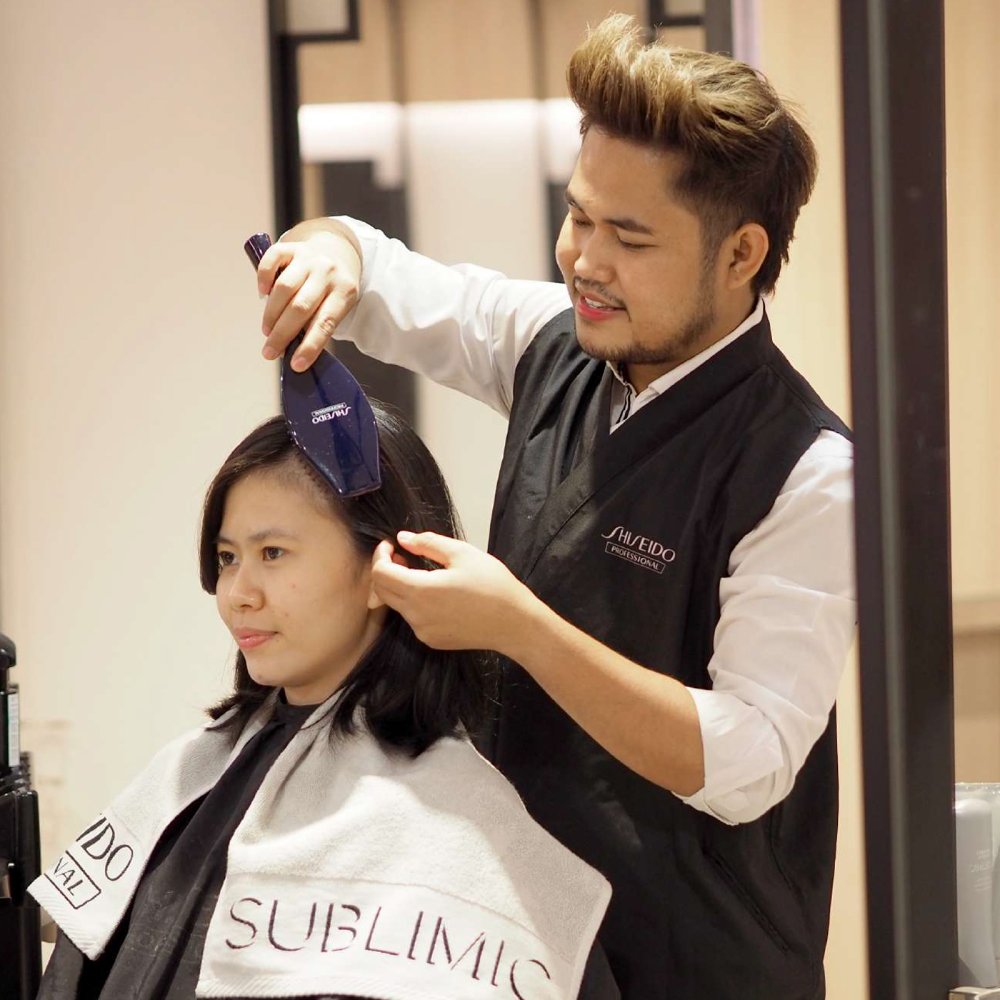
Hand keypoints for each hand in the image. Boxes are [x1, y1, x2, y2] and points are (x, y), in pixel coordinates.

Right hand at [257, 224, 361, 370]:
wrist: (336, 251)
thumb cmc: (333, 289)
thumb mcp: (337, 306)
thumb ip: (319, 325)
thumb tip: (296, 354)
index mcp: (345, 291)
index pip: (325, 322)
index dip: (310, 345)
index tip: (296, 365)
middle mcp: (327, 272)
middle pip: (300, 307)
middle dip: (282, 334)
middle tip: (270, 352)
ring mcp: (309, 258)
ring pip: (284, 287)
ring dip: (271, 313)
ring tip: (267, 331)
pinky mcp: (291, 247)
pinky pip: (272, 260)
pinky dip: (264, 278)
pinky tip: (262, 294)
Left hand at [370, 531, 535, 653]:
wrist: (515, 623)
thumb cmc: (492, 583)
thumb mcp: (462, 553)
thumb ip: (427, 543)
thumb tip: (402, 539)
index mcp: (420, 590)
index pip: (380, 573)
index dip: (381, 555)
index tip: (393, 545)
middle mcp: (415, 615)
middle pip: (381, 591)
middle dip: (386, 570)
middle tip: (405, 557)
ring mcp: (422, 631)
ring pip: (396, 604)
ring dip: (400, 586)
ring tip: (424, 574)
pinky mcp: (431, 640)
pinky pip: (412, 618)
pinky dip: (414, 603)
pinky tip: (437, 595)